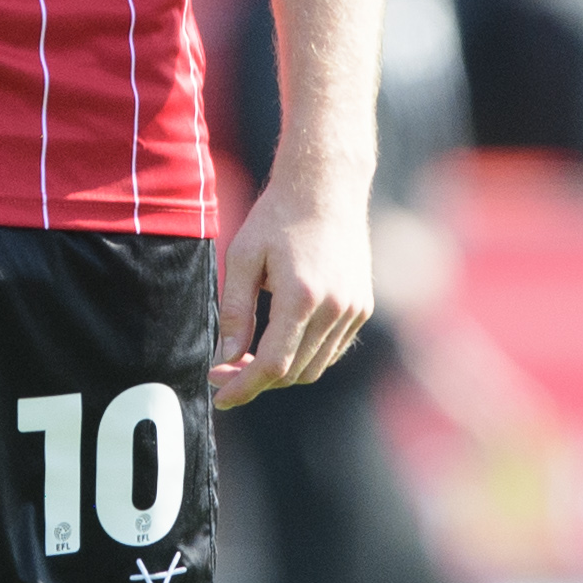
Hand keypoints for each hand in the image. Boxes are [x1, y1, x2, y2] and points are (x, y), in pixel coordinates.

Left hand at [211, 174, 372, 410]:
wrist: (327, 186)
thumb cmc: (278, 216)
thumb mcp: (243, 258)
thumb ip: (235, 313)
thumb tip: (226, 359)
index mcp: (302, 296)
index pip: (273, 365)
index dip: (243, 387)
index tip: (219, 396)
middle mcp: (335, 308)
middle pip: (294, 372)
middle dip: (257, 380)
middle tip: (226, 370)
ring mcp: (354, 309)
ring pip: (314, 367)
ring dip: (282, 372)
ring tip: (250, 357)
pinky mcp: (362, 306)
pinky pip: (332, 350)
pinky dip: (305, 356)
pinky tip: (281, 340)